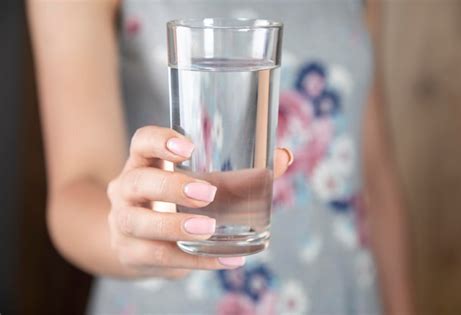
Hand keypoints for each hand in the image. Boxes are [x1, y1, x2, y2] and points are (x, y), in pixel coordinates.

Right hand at [106, 126, 291, 278]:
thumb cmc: (175, 203)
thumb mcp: (196, 182)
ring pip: (139, 222)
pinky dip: (195, 261)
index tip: (189, 147)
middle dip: (172, 186)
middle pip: (139, 181)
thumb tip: (284, 156)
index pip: (142, 142)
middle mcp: (126, 188)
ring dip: (175, 226)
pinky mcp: (131, 252)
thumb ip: (239, 171)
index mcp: (144, 163)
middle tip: (208, 193)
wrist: (138, 241)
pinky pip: (159, 257)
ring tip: (209, 228)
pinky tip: (227, 260)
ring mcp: (124, 222)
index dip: (160, 141)